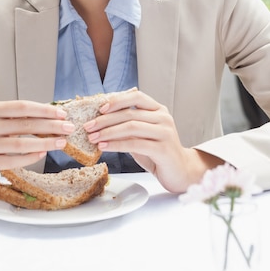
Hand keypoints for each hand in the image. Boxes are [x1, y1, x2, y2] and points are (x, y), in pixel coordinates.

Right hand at [0, 100, 75, 174]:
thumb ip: (19, 116)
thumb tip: (52, 116)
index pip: (23, 107)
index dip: (44, 110)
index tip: (62, 114)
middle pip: (25, 125)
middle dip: (51, 126)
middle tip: (68, 128)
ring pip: (21, 144)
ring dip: (45, 143)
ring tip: (61, 142)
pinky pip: (13, 160)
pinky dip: (31, 157)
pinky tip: (43, 154)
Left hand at [83, 88, 222, 192]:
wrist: (181, 172)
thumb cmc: (158, 153)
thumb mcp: (143, 134)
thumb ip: (130, 123)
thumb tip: (103, 117)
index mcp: (159, 110)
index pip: (136, 97)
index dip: (117, 100)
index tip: (99, 108)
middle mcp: (164, 117)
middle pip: (130, 113)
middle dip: (105, 119)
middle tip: (88, 126)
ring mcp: (165, 132)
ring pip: (131, 127)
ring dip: (108, 132)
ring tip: (93, 138)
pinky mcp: (163, 148)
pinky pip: (135, 144)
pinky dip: (117, 145)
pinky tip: (104, 147)